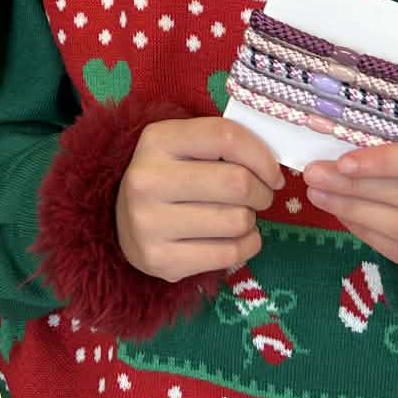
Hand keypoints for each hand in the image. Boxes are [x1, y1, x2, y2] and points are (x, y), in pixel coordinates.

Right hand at [117, 116, 283, 282]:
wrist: (123, 222)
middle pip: (237, 183)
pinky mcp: (159, 260)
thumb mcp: (186, 145)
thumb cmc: (170, 177)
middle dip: (262, 192)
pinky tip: (235, 239)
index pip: (226, 138)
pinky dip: (246, 246)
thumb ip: (224, 144)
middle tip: (260, 196)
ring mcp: (149, 223)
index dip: (262, 156)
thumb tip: (274, 166)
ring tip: (238, 216)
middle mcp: (147, 179)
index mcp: (157, 140)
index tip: (272, 173)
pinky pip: (229, 254)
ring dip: (250, 220)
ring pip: (237, 221)